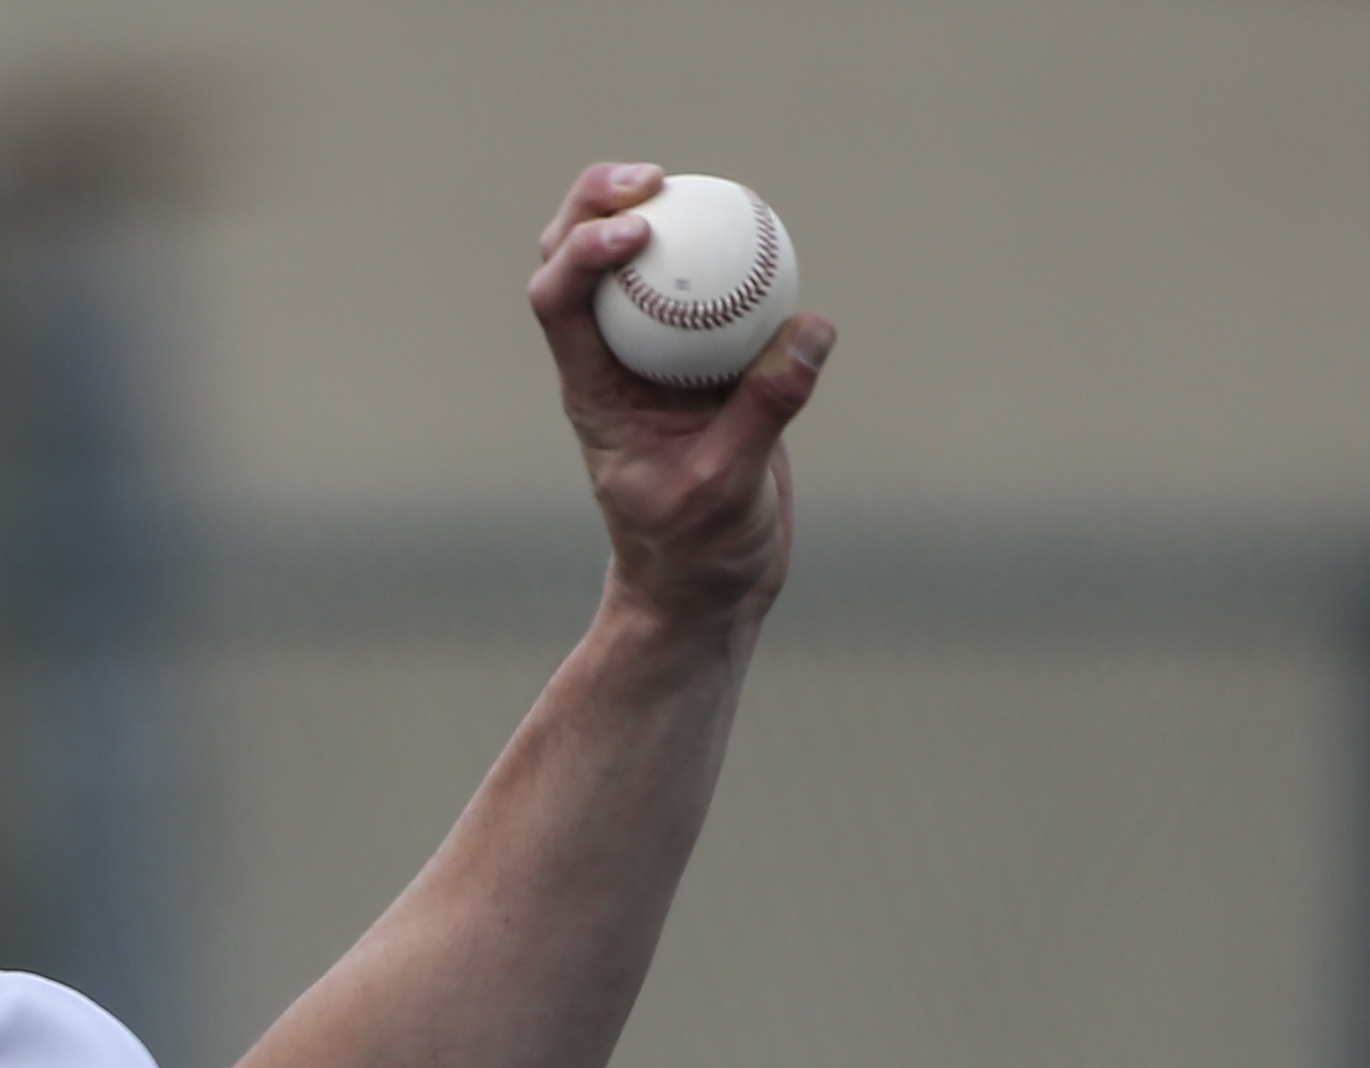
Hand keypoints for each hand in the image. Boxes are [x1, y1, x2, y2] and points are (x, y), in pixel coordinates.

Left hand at [528, 163, 832, 629]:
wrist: (707, 589)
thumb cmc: (696, 553)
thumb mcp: (727, 486)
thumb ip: (765, 407)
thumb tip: (810, 325)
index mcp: (594, 393)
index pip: (559, 303)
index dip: (582, 251)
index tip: (639, 231)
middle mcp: (614, 365)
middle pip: (574, 263)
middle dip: (595, 204)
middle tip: (652, 176)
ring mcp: (657, 362)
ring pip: (636, 270)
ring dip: (655, 216)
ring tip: (695, 182)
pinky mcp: (706, 367)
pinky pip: (709, 296)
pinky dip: (725, 258)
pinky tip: (761, 233)